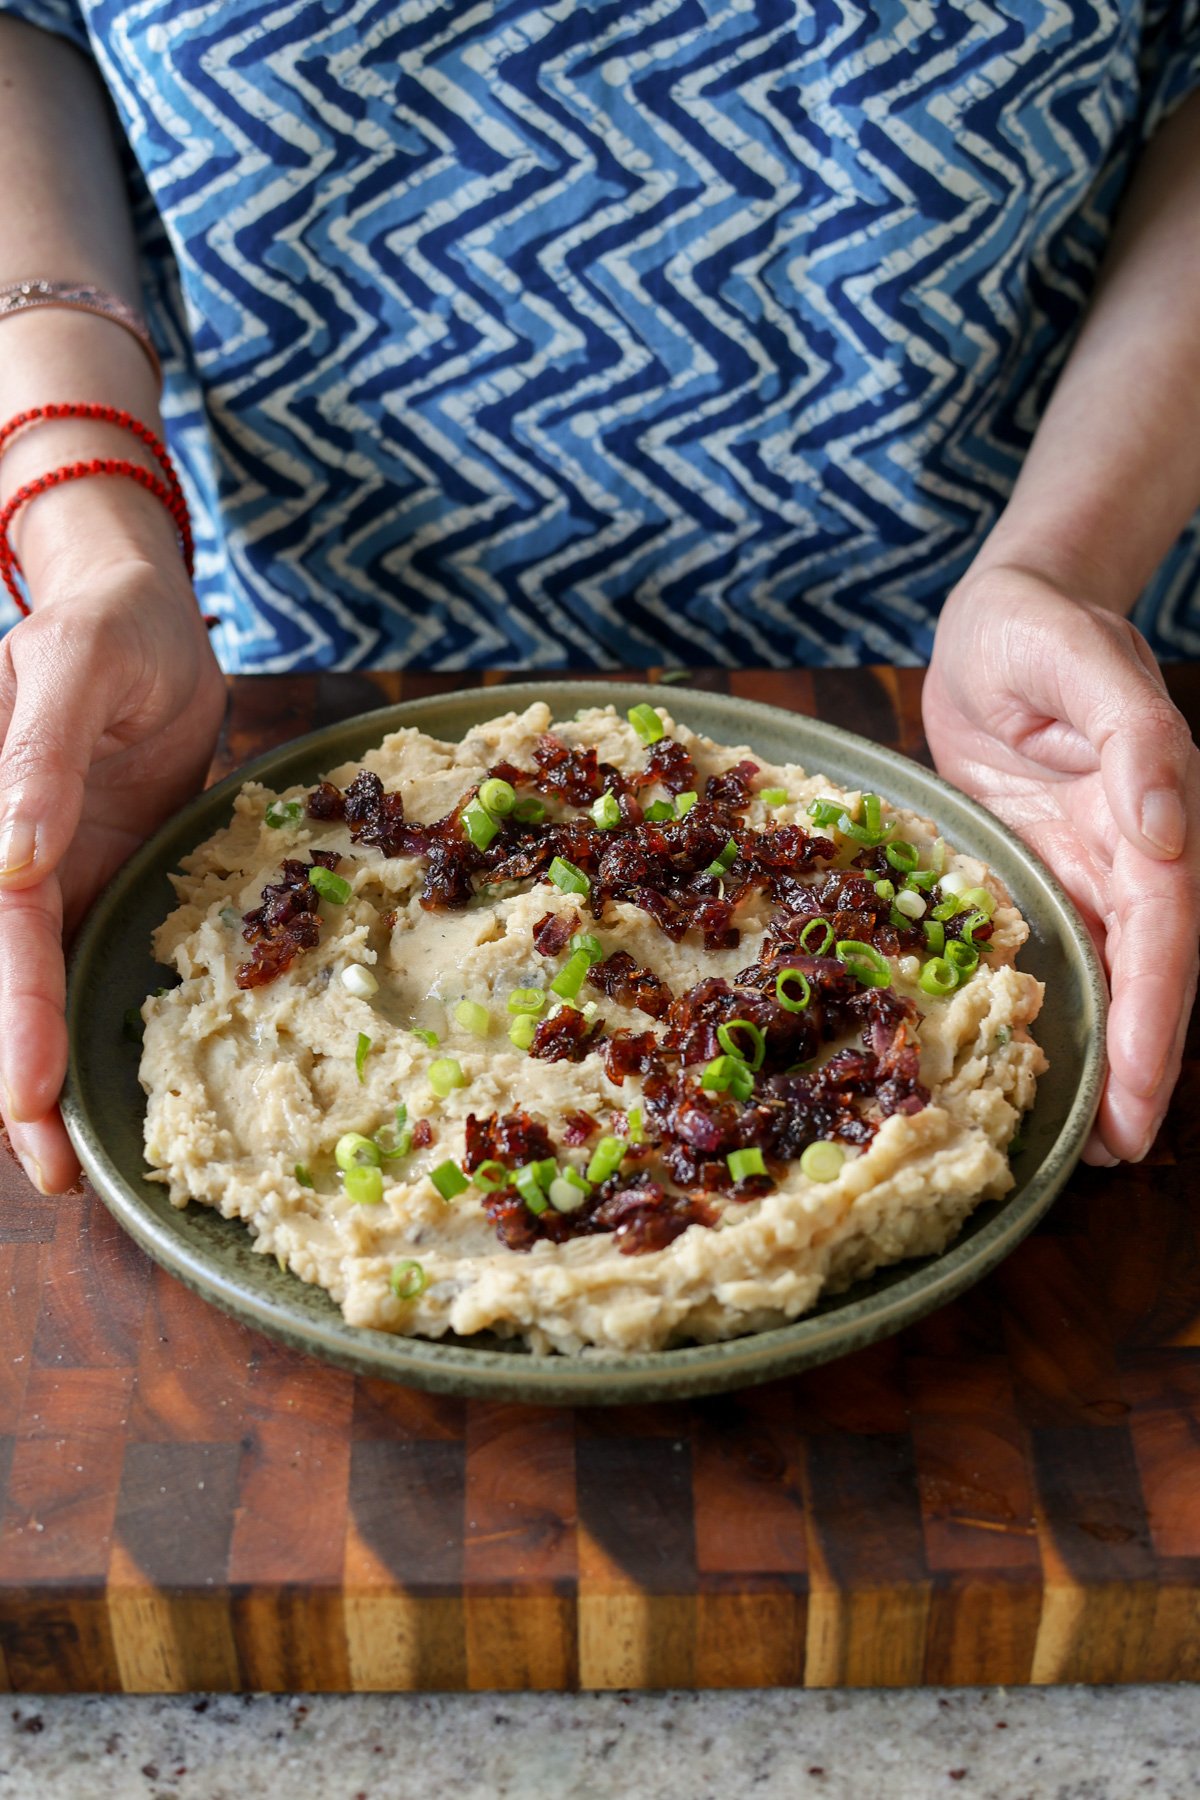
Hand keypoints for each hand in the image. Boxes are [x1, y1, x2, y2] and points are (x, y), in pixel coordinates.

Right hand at [0, 553, 224, 1191]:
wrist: (146, 620)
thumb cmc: (106, 630)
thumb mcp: (73, 671)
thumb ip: (37, 761)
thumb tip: (9, 862)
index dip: (11, 1019)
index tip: (25, 1098)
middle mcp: (10, 867)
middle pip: (5, 984)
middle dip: (18, 1081)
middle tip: (54, 1173)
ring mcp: (50, 882)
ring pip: (38, 989)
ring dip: (47, 1072)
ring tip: (73, 1165)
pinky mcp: (95, 883)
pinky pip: (86, 963)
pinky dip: (91, 1026)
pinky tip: (111, 1088)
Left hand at [923, 565, 1199, 1163]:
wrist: (997, 620)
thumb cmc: (1037, 626)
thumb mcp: (1082, 658)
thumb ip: (1135, 738)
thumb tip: (1168, 831)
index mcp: (1150, 813)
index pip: (1165, 937)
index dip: (1155, 1022)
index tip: (1142, 1101)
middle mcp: (1126, 855)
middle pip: (1143, 977)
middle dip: (1137, 1068)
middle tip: (1112, 1156)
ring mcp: (1079, 868)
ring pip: (1101, 977)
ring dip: (1096, 1058)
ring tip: (1078, 1146)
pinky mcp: (1031, 872)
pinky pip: (1046, 952)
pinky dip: (1044, 1011)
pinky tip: (1024, 1066)